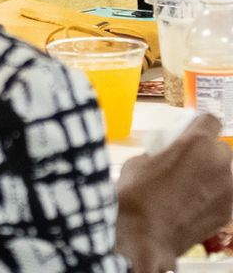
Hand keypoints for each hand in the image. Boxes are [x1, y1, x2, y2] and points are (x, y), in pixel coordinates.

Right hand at [116, 113, 232, 272]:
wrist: (143, 238)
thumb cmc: (136, 196)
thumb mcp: (139, 162)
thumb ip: (162, 153)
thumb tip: (168, 156)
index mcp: (197, 144)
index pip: (210, 121)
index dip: (198, 125)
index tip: (189, 131)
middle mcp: (220, 164)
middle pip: (220, 149)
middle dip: (205, 154)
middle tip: (184, 163)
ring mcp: (228, 191)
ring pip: (223, 174)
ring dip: (209, 176)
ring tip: (186, 189)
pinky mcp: (228, 213)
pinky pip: (222, 196)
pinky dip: (210, 197)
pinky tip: (189, 206)